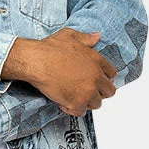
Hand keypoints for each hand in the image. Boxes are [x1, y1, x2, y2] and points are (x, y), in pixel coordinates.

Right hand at [2, 29, 117, 114]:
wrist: (36, 61)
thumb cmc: (49, 49)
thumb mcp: (70, 36)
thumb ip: (86, 38)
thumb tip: (96, 37)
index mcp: (96, 60)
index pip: (112, 74)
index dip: (104, 78)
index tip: (97, 81)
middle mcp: (96, 76)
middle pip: (109, 91)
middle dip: (99, 92)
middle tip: (87, 92)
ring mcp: (88, 91)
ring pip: (96, 104)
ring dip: (86, 102)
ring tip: (74, 96)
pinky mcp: (77, 103)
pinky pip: (81, 112)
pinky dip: (72, 109)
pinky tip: (64, 102)